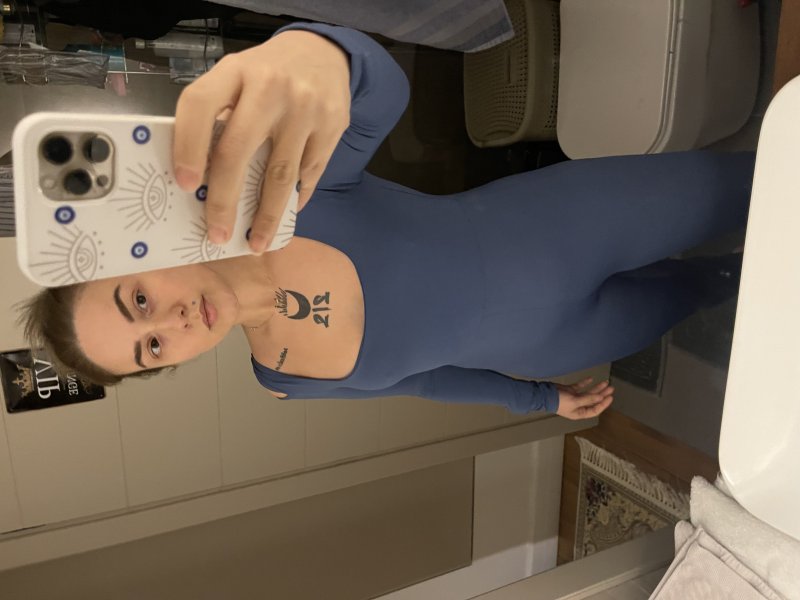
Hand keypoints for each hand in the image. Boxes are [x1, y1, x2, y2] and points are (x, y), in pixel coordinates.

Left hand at [173, 29, 350, 251]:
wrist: (324, 53)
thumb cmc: (267, 74)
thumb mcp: (237, 77)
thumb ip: (219, 113)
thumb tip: (201, 179)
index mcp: (235, 71)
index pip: (201, 106)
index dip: (188, 147)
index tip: (185, 185)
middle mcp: (270, 88)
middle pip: (239, 151)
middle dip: (225, 200)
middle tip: (217, 234)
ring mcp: (306, 109)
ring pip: (281, 174)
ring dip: (265, 215)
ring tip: (254, 243)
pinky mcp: (333, 126)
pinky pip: (310, 174)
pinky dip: (295, 199)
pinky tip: (284, 215)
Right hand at [554, 378, 613, 419]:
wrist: (544, 394)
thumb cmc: (559, 402)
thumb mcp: (575, 402)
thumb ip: (589, 399)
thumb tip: (600, 398)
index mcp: (580, 413)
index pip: (595, 410)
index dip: (604, 404)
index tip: (610, 397)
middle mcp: (578, 406)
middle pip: (594, 401)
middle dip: (602, 394)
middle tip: (611, 388)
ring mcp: (574, 398)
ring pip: (589, 393)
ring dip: (597, 388)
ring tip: (605, 382)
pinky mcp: (570, 391)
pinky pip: (580, 387)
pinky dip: (585, 383)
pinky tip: (591, 379)